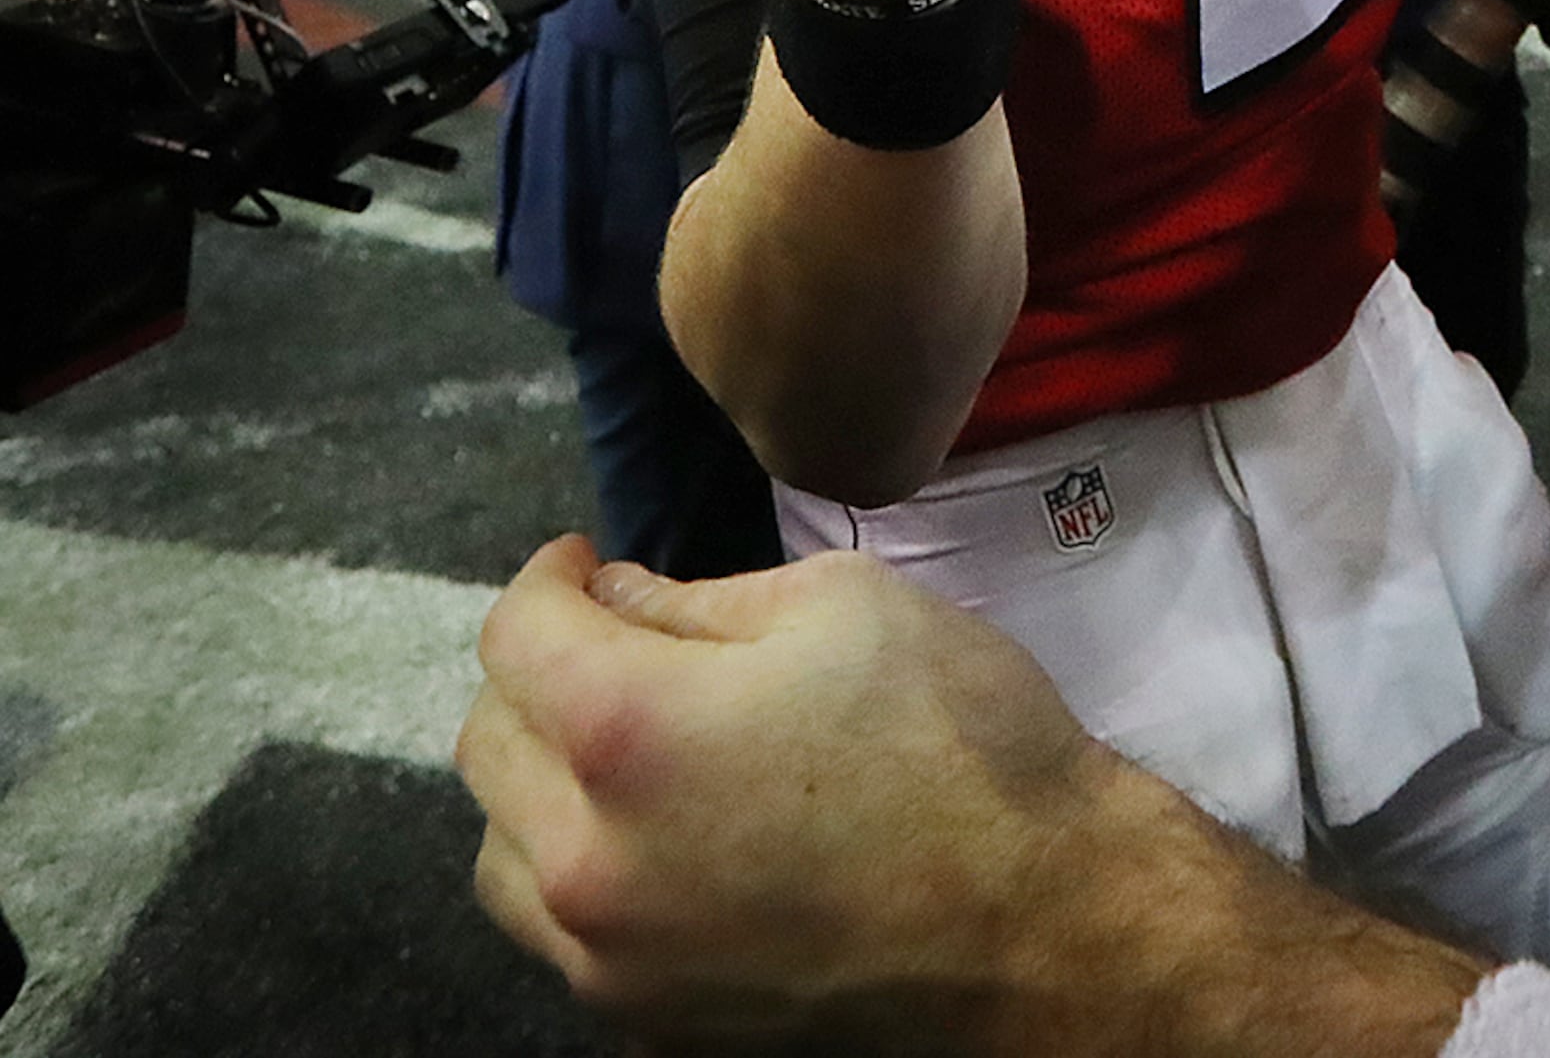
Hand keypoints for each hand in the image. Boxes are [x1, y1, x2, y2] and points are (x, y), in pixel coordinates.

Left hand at [461, 535, 1180, 1045]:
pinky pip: (561, 935)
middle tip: (612, 643)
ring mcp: (607, 960)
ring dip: (540, 786)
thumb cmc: (957, 740)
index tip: (584, 563)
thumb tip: (619, 603)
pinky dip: (582, 874)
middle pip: (486, 745)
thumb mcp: (847, 606)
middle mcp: (586, 858)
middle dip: (537, 674)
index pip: (515, 635)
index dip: (548, 577)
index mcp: (627, 731)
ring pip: (500, 855)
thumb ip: (703, 600)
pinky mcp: (643, 1024)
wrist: (1038, 922)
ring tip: (624, 754)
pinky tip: (664, 843)